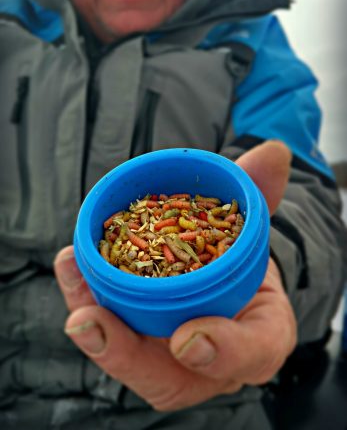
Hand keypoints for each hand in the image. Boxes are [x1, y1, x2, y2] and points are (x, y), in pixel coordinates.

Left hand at [54, 140, 296, 410]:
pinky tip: (71, 262)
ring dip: (94, 325)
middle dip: (125, 352)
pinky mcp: (138, 341)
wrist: (221, 273)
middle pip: (170, 375)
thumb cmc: (240, 257)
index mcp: (260, 334)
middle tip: (91, 321)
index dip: (223, 351)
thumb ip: (260, 192)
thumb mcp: (253, 227)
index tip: (188, 338)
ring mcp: (171, 357)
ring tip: (72, 274)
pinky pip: (111, 330)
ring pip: (130, 357)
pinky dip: (87, 296)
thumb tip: (274, 152)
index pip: (252, 353)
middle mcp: (213, 359)